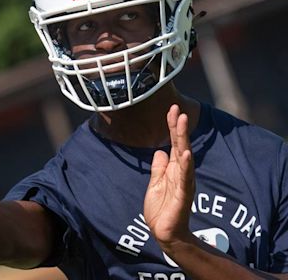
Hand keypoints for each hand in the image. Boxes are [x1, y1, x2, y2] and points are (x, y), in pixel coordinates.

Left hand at [144, 104, 194, 246]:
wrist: (164, 232)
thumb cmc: (161, 209)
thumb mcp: (155, 183)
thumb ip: (159, 167)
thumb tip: (160, 151)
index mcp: (174, 168)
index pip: (174, 143)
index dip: (172, 127)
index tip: (171, 109)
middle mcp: (181, 172)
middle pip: (181, 145)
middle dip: (178, 127)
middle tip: (178, 109)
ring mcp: (183, 182)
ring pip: (184, 156)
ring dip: (183, 139)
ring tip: (182, 122)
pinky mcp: (182, 194)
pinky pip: (185, 178)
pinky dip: (186, 165)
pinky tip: (187, 154)